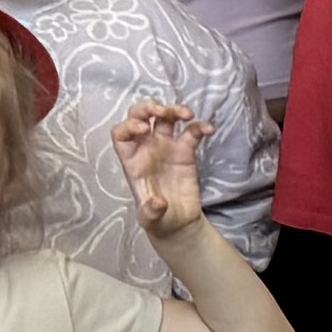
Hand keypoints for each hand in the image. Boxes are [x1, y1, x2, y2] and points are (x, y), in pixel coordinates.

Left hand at [110, 99, 208, 238]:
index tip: (143, 128)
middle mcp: (146, 149)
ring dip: (174, 110)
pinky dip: (200, 127)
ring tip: (188, 114)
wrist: (178, 224)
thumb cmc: (158, 220)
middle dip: (149, 108)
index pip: (121, 134)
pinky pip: (191, 132)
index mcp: (132, 160)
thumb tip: (159, 203)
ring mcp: (166, 148)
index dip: (129, 125)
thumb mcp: (150, 220)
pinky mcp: (185, 151)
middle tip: (163, 111)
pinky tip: (209, 130)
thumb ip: (150, 211)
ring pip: (166, 119)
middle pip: (141, 117)